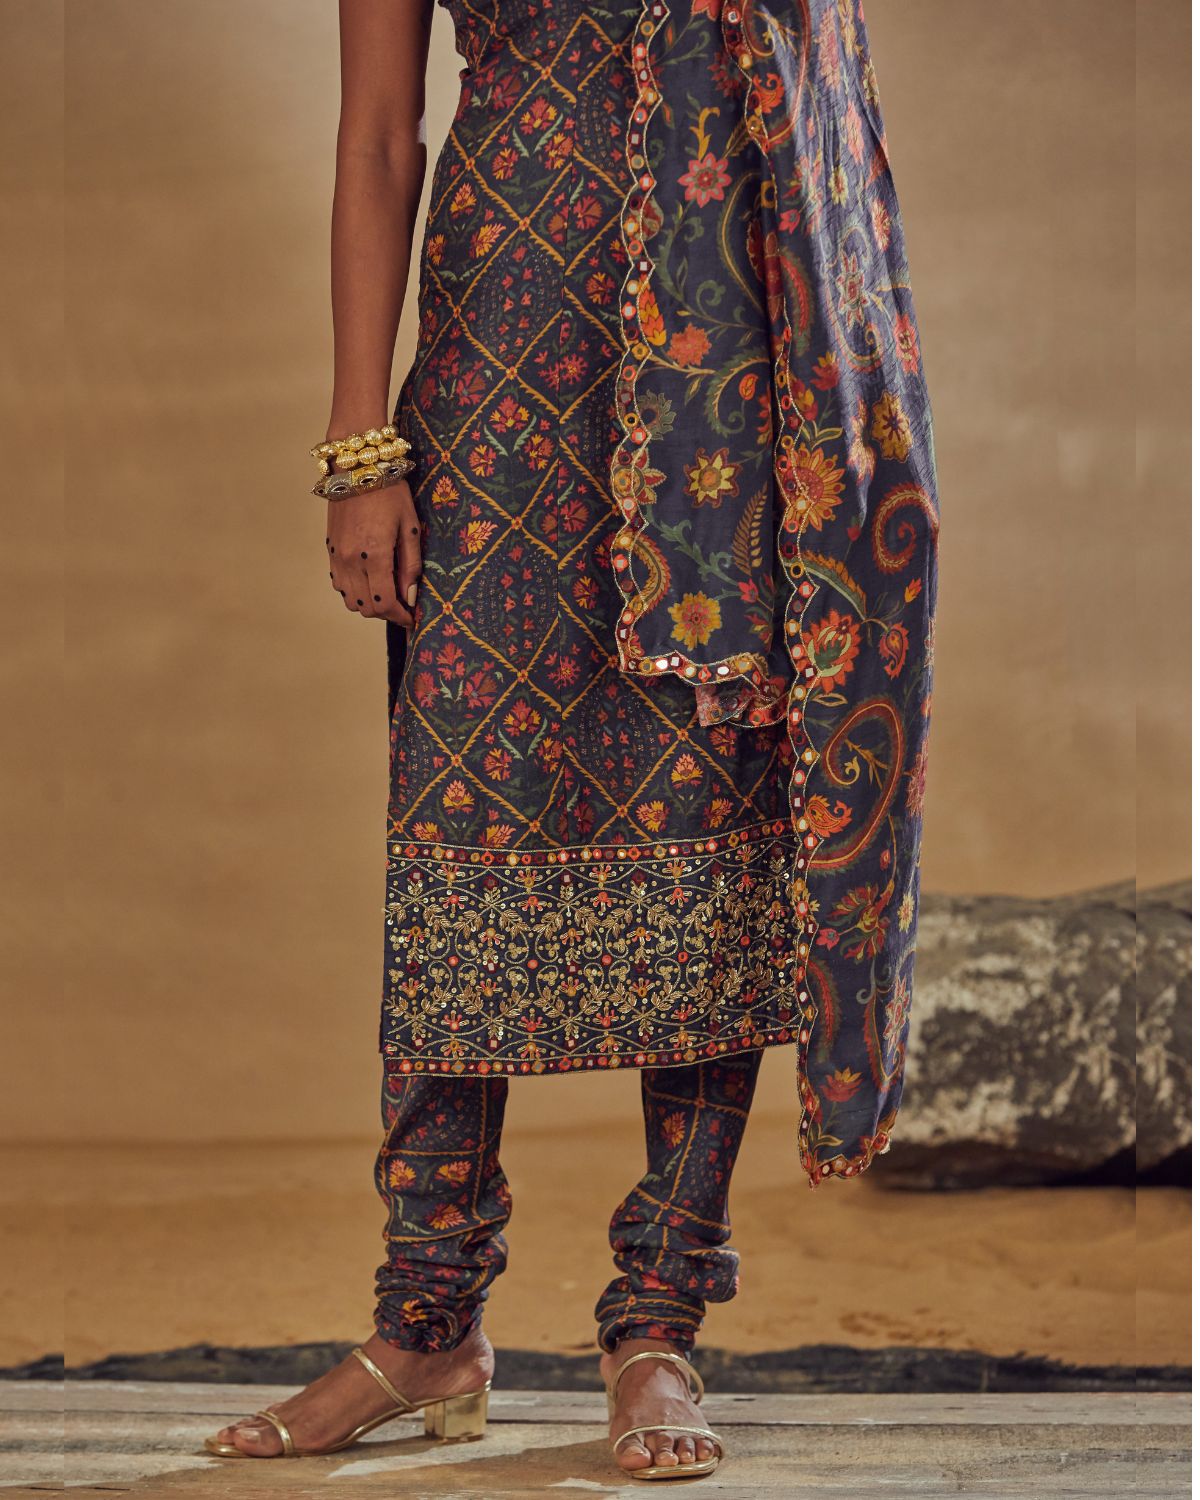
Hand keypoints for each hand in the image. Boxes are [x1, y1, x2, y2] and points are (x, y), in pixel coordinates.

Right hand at [326, 481, 421, 627]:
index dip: (400, 616)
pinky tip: (369, 580)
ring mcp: (337, 557)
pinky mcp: (330, 550)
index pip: (385, 603)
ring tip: (386, 593)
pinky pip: (339, 584)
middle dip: (386, 612)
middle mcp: (351, 560)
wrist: (357, 468)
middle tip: (402, 605)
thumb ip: (410, 565)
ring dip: (369, 604)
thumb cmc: (390, 493)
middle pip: (366, 608)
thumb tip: (410, 597)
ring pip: (350, 600)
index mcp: (374, 555)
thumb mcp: (409, 527)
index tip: (412, 618)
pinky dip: (354, 591)